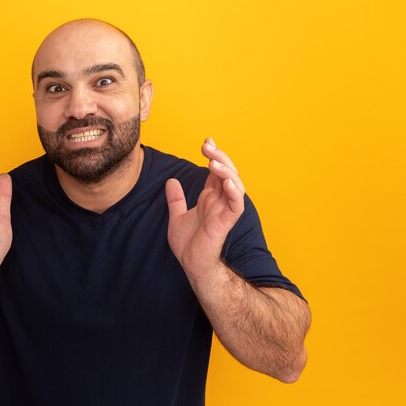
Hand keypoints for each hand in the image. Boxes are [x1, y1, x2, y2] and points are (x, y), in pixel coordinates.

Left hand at [166, 138, 244, 278]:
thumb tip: (171, 181)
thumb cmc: (188, 244)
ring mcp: (224, 211)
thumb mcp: (176, 216)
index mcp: (210, 197)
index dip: (214, 155)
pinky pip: (236, 205)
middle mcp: (219, 201)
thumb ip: (176, 199)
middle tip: (207, 146)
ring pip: (234, 185)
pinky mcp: (226, 223)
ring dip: (227, 171)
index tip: (206, 142)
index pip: (216, 171)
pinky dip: (235, 192)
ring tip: (213, 161)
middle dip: (219, 157)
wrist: (191, 265)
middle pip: (226, 173)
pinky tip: (228, 182)